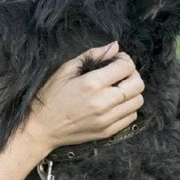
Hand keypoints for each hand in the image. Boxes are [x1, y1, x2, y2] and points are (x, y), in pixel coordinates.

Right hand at [26, 42, 144, 154]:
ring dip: (131, 92)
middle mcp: (103, 102)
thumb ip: (92, 55)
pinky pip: (131, 117)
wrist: (42, 128)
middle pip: (137, 84)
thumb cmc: (50, 96)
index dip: (124, 59)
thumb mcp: (65, 70)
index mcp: (91, 83)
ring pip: (138, 101)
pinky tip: (115, 103)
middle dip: (132, 74)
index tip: (116, 59)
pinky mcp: (107, 132)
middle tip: (120, 73)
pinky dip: (128, 107)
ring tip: (118, 89)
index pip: (126, 67)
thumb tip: (115, 47)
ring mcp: (106, 119)